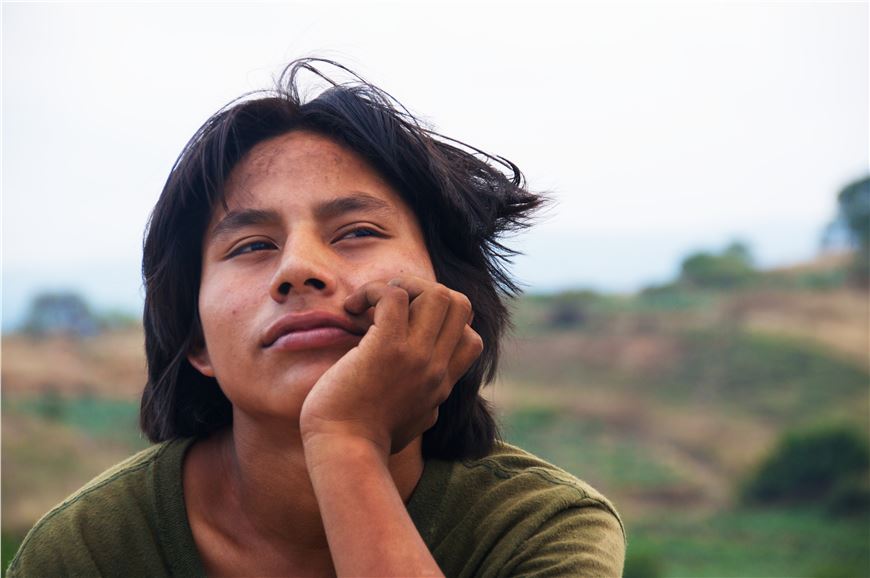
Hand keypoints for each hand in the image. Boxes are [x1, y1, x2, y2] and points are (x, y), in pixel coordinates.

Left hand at [298, 276, 482, 456]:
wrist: (342, 454)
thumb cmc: (362, 442)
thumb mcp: (412, 423)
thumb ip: (424, 401)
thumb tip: (430, 394)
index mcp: (441, 384)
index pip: (470, 337)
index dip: (440, 321)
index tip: (404, 328)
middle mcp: (436, 368)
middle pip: (460, 304)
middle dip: (425, 291)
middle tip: (388, 306)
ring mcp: (416, 357)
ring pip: (437, 293)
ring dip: (403, 285)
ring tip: (370, 302)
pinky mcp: (387, 348)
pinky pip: (394, 295)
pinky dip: (372, 291)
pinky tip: (350, 309)